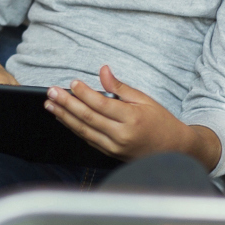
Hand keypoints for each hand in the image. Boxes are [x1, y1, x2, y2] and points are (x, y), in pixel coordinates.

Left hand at [46, 66, 217, 168]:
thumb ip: (120, 87)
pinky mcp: (111, 154)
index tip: (71, 83)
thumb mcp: (144, 100)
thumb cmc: (160, 122)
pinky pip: (88, 139)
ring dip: (64, 117)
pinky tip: (64, 118)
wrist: (174, 150)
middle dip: (66, 104)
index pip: (101, 104)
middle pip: (88, 117)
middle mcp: (122, 135)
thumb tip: (103, 71)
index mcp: (132, 118)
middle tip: (51, 93)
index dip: (84, 93)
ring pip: (84, 130)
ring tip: (50, 105)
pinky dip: (74, 128)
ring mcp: (115, 147)